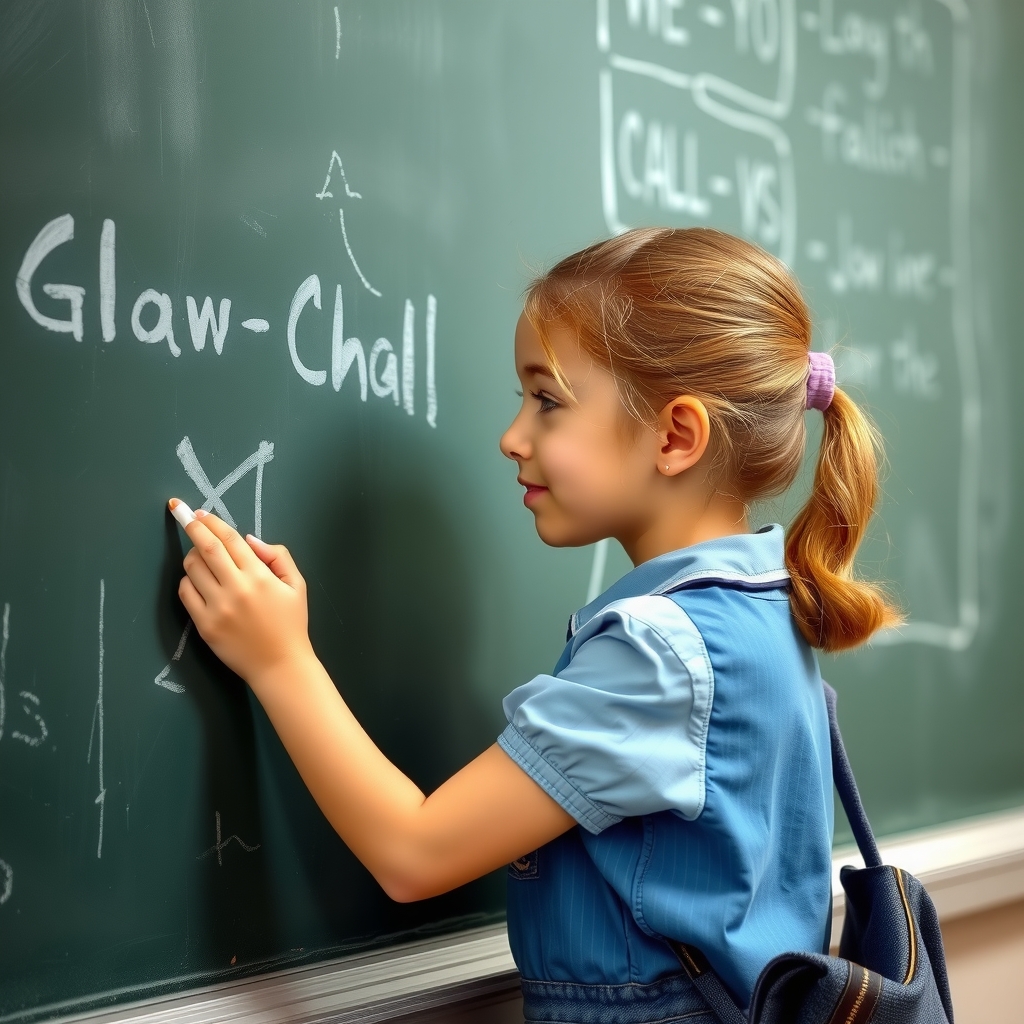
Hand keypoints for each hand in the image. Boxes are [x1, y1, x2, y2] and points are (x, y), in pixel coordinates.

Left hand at [171, 500, 313, 684]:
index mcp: (259, 576)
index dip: (212, 522)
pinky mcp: (204, 624)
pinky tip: (198, 580)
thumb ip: (278, 557)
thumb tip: (249, 540)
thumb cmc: (291, 624)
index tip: (200, 512)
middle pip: (206, 548)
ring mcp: (217, 607)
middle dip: (192, 526)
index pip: (229, 539)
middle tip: (182, 512)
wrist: (280, 665)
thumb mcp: (297, 585)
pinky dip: (188, 581)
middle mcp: (236, 589)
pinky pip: (186, 593)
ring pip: (192, 568)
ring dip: (192, 554)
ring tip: (200, 554)